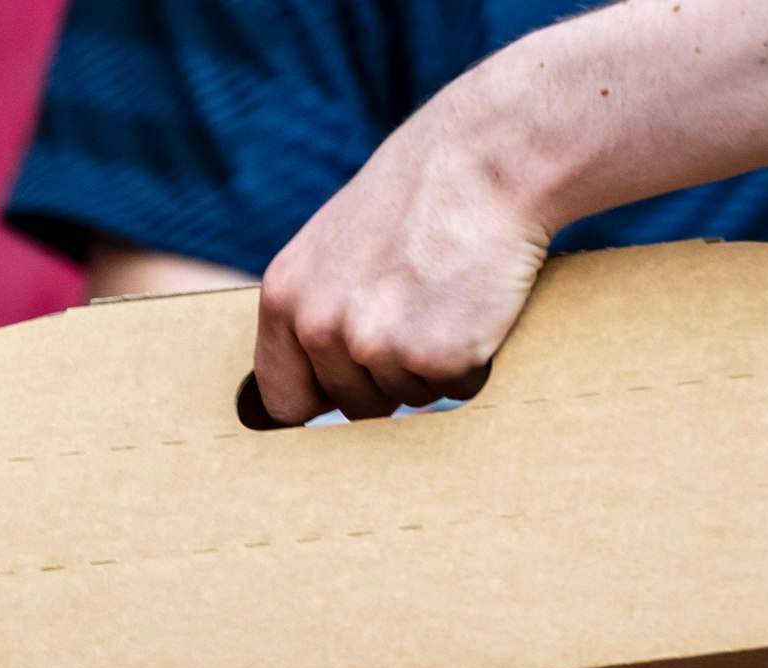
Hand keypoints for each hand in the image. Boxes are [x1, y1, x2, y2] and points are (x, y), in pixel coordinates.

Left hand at [253, 94, 553, 423]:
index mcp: (284, 300)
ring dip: (434, 366)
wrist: (484, 161)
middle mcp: (320, 327)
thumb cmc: (418, 197)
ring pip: (409, 399)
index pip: (283, 398)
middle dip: (389, 379)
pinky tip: (476, 304)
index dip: (320, 401)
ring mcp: (376, 345)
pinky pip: (459, 390)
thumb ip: (317, 311)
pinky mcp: (436, 356)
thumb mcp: (334, 248)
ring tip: (447, 297)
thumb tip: (313, 388)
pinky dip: (476, 360)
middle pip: (354, 406)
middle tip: (419, 311)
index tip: (346, 397)